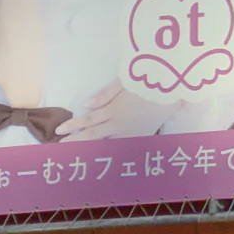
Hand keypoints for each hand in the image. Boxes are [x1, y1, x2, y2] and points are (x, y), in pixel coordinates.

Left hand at [61, 74, 178, 142]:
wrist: (174, 91)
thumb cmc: (148, 81)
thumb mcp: (126, 81)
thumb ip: (105, 94)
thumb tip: (86, 104)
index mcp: (115, 109)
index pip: (89, 120)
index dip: (73, 125)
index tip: (59, 130)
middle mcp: (119, 124)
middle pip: (93, 135)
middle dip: (75, 141)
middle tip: (60, 147)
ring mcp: (129, 132)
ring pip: (105, 143)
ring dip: (89, 148)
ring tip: (74, 153)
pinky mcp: (138, 135)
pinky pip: (119, 144)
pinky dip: (107, 149)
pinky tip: (99, 152)